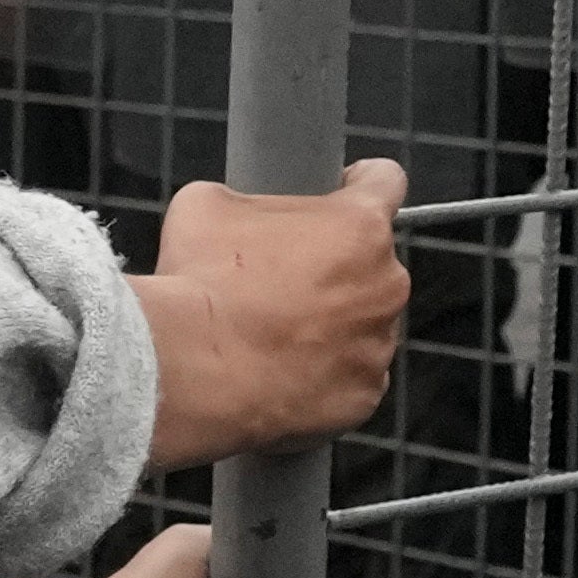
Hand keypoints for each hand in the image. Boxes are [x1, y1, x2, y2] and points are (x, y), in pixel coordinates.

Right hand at [137, 159, 408, 469]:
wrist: (192, 369)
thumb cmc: (200, 281)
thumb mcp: (207, 205)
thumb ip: (246, 202)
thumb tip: (240, 216)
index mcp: (359, 226)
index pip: (385, 181)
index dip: (360, 183)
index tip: (342, 192)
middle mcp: (385, 283)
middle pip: (371, 263)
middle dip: (335, 267)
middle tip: (281, 280)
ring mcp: (378, 345)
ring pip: (363, 324)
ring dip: (332, 324)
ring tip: (274, 334)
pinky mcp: (364, 397)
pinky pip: (350, 378)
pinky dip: (324, 376)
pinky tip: (281, 373)